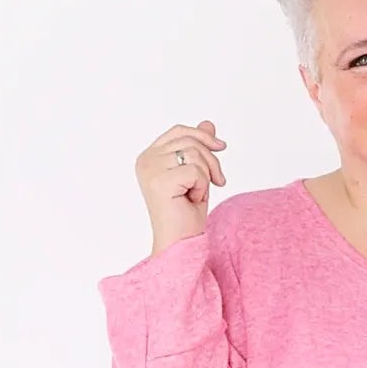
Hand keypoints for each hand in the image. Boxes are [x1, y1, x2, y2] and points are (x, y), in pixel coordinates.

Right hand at [135, 121, 227, 253]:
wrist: (180, 244)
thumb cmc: (186, 214)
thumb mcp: (197, 175)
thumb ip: (199, 148)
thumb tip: (208, 124)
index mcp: (149, 157)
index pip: (179, 132)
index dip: (202, 136)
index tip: (221, 147)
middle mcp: (146, 160)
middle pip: (189, 141)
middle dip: (211, 160)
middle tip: (218, 181)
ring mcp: (150, 169)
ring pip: (194, 154)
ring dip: (205, 176)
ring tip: (197, 194)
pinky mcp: (160, 181)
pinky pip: (195, 171)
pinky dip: (202, 187)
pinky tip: (192, 200)